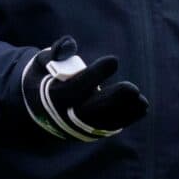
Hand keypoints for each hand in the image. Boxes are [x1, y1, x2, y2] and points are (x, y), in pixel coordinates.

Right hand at [22, 36, 147, 140]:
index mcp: (49, 97)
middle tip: (132, 89)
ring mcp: (75, 127)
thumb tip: (69, 44)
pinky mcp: (86, 133)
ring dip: (124, 114)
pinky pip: (107, 128)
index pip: (74, 88)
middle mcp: (62, 116)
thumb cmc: (44, 77)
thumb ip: (55, 52)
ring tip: (142, 102)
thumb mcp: (42, 61)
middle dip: (112, 101)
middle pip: (88, 112)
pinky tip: (141, 107)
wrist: (36, 106)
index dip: (94, 75)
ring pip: (101, 124)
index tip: (114, 60)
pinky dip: (125, 120)